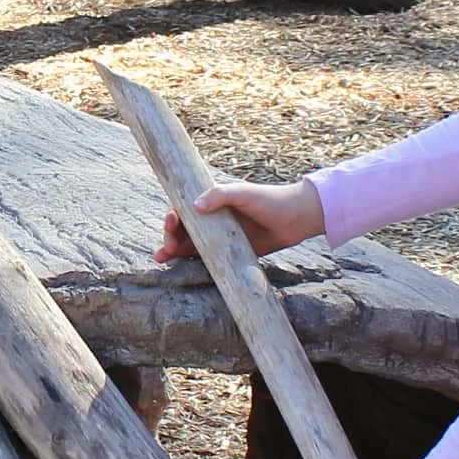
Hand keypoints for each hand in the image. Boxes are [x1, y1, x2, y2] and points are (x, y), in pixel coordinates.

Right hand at [155, 179, 325, 263]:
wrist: (297, 219)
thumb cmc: (270, 200)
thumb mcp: (244, 193)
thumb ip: (220, 195)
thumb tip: (195, 205)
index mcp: (213, 202)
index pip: (184, 208)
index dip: (173, 216)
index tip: (171, 223)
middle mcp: (213, 219)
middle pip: (182, 228)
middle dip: (169, 236)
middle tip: (167, 247)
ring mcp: (220, 237)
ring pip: (189, 243)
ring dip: (173, 249)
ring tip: (162, 258)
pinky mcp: (229, 253)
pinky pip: (205, 257)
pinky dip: (190, 261)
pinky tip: (177, 265)